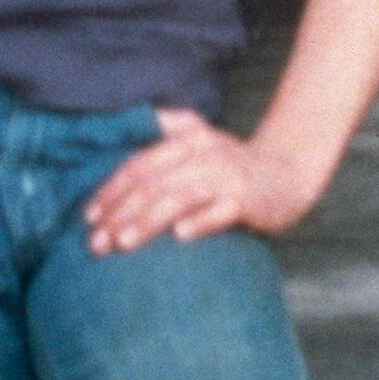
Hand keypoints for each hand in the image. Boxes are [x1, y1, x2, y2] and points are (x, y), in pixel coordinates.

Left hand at [83, 105, 332, 251]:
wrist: (288, 172)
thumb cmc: (233, 166)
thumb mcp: (199, 142)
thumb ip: (165, 136)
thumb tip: (121, 151)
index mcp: (187, 139)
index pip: (140, 163)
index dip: (111, 189)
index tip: (89, 217)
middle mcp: (205, 152)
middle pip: (153, 183)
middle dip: (120, 213)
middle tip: (96, 242)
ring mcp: (227, 175)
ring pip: (179, 197)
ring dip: (148, 221)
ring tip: (123, 243)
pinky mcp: (248, 198)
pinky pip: (221, 210)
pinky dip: (201, 221)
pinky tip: (180, 236)